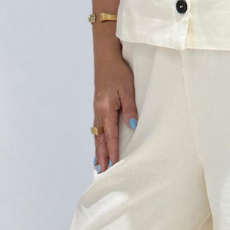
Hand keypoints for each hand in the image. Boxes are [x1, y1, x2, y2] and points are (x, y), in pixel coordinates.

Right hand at [93, 40, 137, 170]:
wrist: (106, 58)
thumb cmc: (119, 72)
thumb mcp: (128, 89)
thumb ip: (130, 108)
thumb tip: (132, 125)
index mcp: (106, 108)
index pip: (110, 134)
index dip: (112, 150)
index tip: (113, 164)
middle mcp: (98, 111)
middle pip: (99, 138)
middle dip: (101, 155)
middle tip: (102, 172)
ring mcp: (96, 109)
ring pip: (96, 134)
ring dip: (98, 149)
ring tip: (99, 164)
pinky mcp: (98, 106)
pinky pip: (97, 127)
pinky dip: (97, 138)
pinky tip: (99, 143)